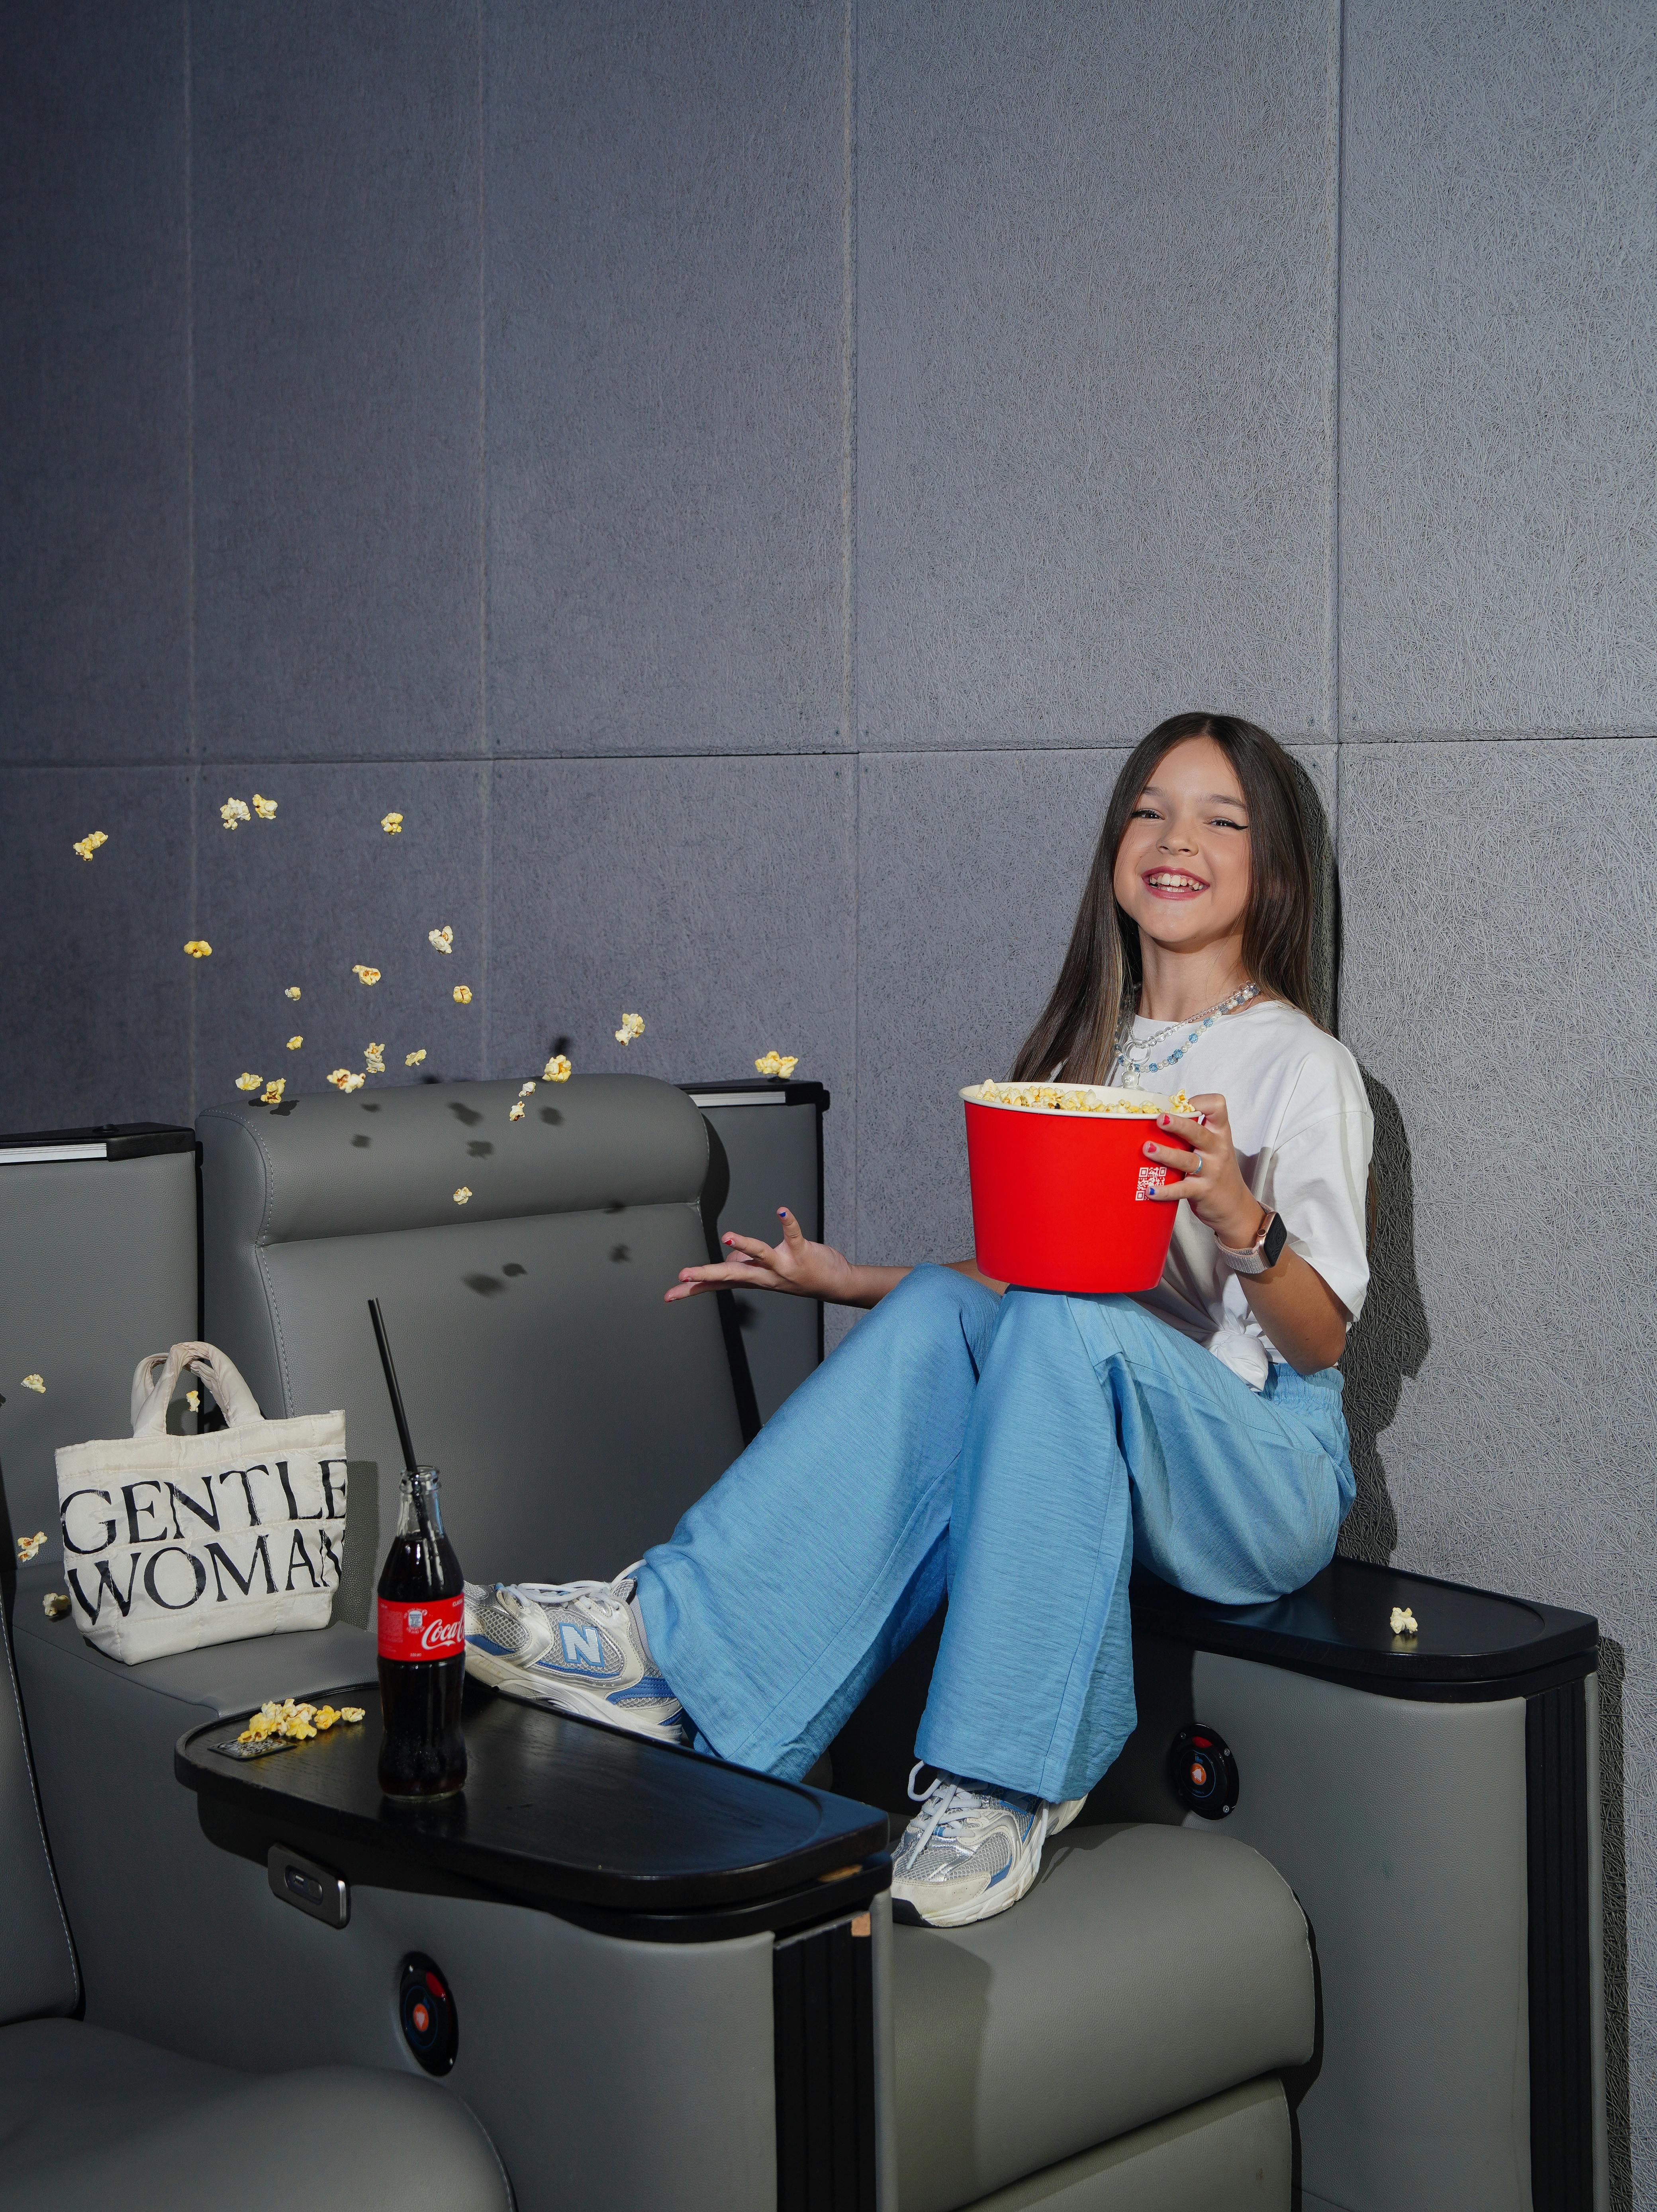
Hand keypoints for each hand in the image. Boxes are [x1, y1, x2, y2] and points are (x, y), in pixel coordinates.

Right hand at [665, 1207, 858, 1303]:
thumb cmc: (800, 1274)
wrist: (836, 1285)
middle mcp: (766, 1277)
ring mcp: (783, 1266)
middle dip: (706, 1276)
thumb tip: (729, 1257)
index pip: (718, 1285)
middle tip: (684, 1276)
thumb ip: (746, 1266)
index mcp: (753, 1280)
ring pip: (760, 1256)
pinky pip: (792, 1236)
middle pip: (731, 1275)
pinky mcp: (801, 1253)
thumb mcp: (767, 1275)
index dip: (693, 1289)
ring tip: (729, 1236)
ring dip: (744, 1245)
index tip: (670, 1294)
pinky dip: (788, 1223)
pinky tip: (782, 1211)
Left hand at [1140, 1093, 1265, 1251]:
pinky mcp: (1202, 1192)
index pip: (1217, 1107)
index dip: (1200, 1101)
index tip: (1182, 1104)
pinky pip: (1181, 1190)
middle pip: (1198, 1132)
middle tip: (1159, 1119)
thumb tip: (1157, 1118)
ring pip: (1187, 1160)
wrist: (1235, 1206)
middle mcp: (1218, 1149)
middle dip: (1179, 1125)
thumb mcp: (1213, 1147)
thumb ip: (1194, 1133)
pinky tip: (1150, 1189)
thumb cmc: (1218, 1171)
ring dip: (1165, 1154)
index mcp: (1220, 1133)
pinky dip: (1165, 1190)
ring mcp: (1211, 1171)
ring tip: (1147, 1148)